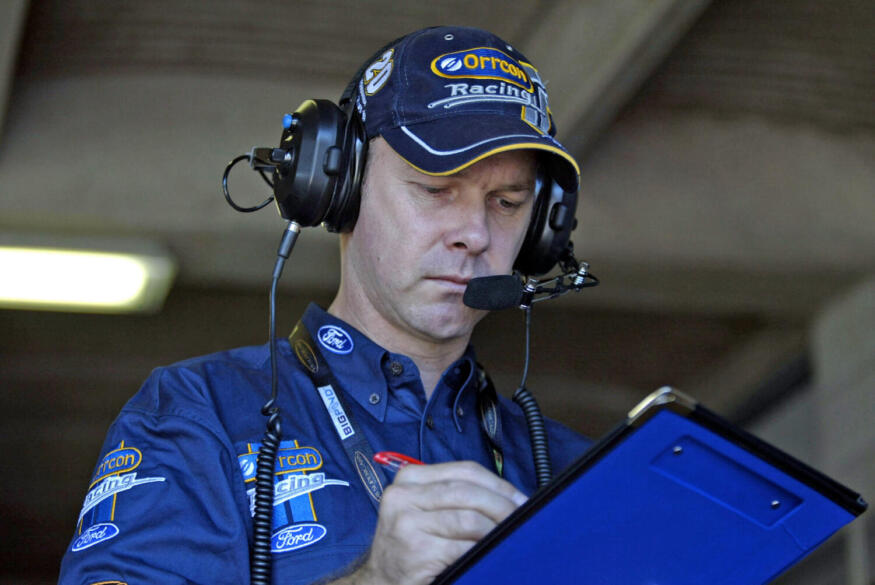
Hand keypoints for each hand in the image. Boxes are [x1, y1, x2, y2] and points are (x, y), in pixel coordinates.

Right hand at [351, 460, 526, 584]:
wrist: (381, 583)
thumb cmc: (413, 547)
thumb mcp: (427, 512)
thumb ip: (458, 498)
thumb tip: (511, 498)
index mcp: (410, 478)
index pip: (465, 471)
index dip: (499, 484)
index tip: (522, 499)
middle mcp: (403, 495)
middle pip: (469, 492)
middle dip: (503, 507)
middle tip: (523, 522)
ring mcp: (406, 522)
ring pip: (470, 519)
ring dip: (496, 531)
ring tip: (510, 540)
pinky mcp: (416, 550)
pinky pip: (464, 547)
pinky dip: (484, 552)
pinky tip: (491, 557)